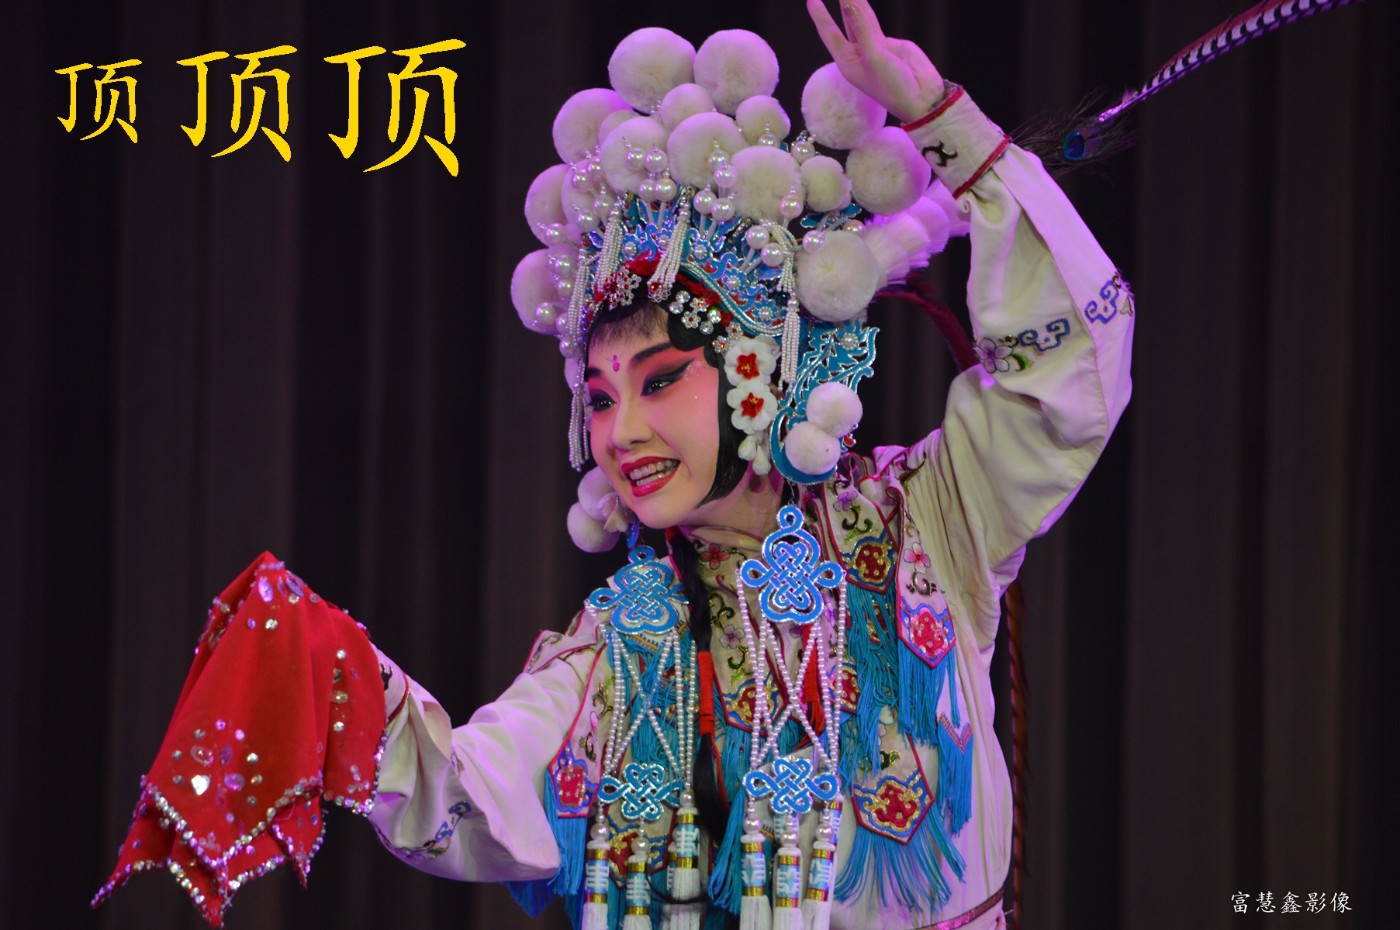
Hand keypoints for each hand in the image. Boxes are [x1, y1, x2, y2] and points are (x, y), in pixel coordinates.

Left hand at [806, 0, 945, 123]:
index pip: (829, 34)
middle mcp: (856, 55)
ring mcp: (871, 48)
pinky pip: (872, 22)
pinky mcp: (886, 44)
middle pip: (842, 24)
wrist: (919, 96)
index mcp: (846, 63)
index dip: (820, 16)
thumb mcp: (874, 58)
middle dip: (837, 6)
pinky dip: (866, 9)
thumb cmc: (893, 86)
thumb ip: (862, 29)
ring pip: (859, 20)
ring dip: (853, 2)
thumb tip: (849, 4)